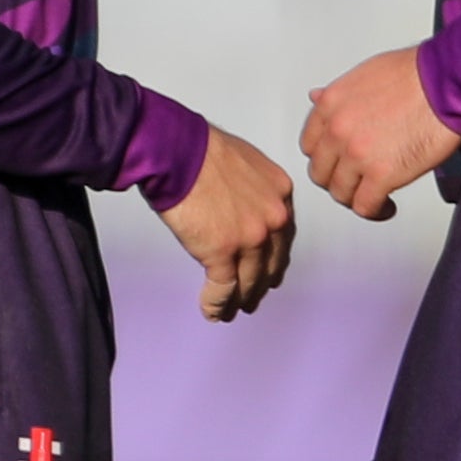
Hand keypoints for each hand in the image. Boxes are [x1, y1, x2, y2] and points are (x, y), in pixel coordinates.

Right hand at [154, 126, 296, 321]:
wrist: (176, 151)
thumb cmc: (200, 148)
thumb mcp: (245, 162)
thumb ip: (254, 189)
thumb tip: (242, 207)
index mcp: (281, 194)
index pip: (283, 238)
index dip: (273, 260)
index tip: (267, 273)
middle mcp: (273, 219)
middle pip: (271, 264)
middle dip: (261, 285)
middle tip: (251, 297)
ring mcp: (250, 238)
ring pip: (249, 282)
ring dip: (239, 301)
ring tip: (230, 311)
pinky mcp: (222, 252)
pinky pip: (223, 289)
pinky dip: (217, 304)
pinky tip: (212, 312)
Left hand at [300, 47, 460, 220]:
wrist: (446, 82)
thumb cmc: (414, 73)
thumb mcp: (362, 75)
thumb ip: (336, 94)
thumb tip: (317, 97)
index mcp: (330, 105)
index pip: (309, 145)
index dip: (325, 157)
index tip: (337, 162)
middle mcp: (337, 131)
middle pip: (320, 172)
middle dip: (337, 179)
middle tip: (354, 181)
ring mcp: (356, 154)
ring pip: (340, 193)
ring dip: (356, 197)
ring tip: (372, 195)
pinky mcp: (382, 174)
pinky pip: (365, 206)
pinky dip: (375, 211)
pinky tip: (386, 206)